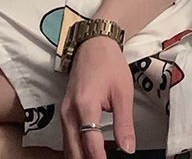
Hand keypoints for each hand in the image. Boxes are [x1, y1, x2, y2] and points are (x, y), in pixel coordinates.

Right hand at [60, 36, 135, 158]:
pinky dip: (76, 150)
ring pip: (68, 148)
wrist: (93, 44)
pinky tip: (89, 154)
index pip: (90, 144)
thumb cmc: (109, 64)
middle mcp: (69, 112)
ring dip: (81, 158)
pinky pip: (67, 139)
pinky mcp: (64, 112)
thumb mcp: (123, 92)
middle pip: (74, 152)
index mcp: (85, 106)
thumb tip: (127, 149)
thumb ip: (124, 123)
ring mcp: (63, 113)